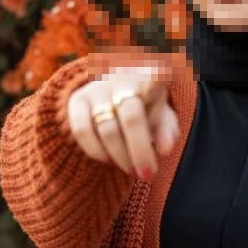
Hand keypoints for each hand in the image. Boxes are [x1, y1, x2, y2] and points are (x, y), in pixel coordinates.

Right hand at [66, 54, 180, 181]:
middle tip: (149, 175)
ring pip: (107, 129)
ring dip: (122, 157)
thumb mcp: (163, 118)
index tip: (170, 72)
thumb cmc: (147, 109)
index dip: (161, 75)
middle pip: (132, 117)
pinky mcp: (77, 100)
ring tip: (133, 171)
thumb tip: (164, 149)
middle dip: (141, 152)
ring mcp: (98, 88)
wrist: (113, 94)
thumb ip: (168, 132)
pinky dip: (97, 152)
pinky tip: (109, 161)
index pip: (158, 75)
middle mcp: (122, 78)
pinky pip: (82, 131)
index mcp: (150, 77)